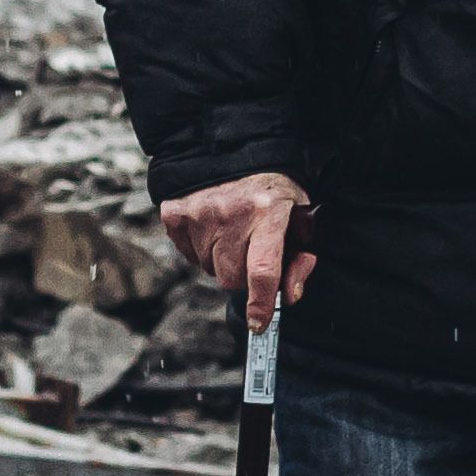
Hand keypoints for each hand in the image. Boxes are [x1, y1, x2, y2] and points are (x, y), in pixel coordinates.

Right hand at [166, 171, 314, 319]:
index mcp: (268, 215)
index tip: (259, 323)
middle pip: (231, 277)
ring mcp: (200, 213)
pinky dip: (198, 247)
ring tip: (231, 232)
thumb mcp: (298, 219)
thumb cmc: (273, 192)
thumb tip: (289, 296)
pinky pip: (185, 253)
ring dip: (220, 259)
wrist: (236, 152)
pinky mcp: (176, 213)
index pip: (262, 270)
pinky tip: (211, 227)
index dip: (260, 303)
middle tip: (249, 249)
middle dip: (241, 274)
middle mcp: (232, 214)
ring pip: (207, 268)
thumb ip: (299, 260)